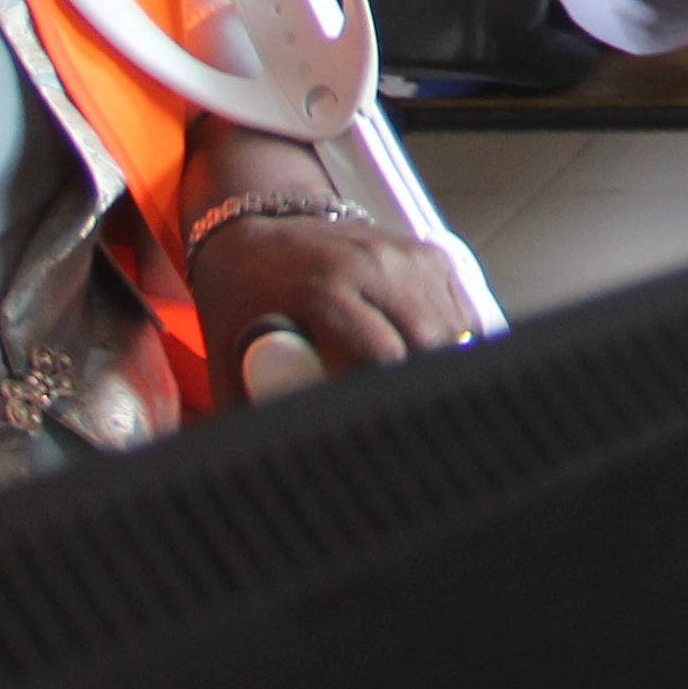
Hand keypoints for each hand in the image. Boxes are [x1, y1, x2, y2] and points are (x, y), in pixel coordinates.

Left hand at [190, 199, 477, 407]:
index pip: (380, 356)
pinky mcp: (431, 256)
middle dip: (419, 390)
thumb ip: (247, 406)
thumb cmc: (241, 294)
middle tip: (399, 419)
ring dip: (442, 367)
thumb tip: (261, 464)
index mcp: (322, 288)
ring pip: (456, 330)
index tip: (374, 426)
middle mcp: (374, 265)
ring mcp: (408, 256)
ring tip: (412, 392)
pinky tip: (426, 359)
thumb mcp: (226, 351)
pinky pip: (461, 314)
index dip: (383, 401)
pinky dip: (454, 344)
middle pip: (430, 345)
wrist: (263, 224)